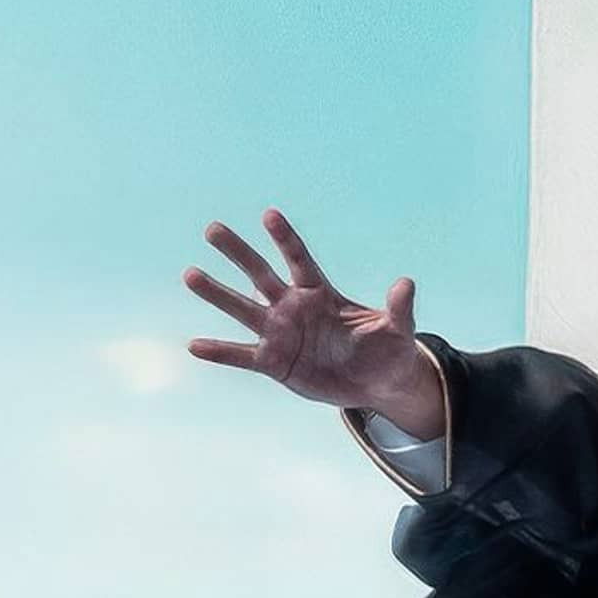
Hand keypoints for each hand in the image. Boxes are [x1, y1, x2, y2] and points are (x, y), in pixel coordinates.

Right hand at [185, 210, 443, 431]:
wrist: (376, 383)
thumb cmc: (388, 350)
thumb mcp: (398, 330)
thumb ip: (398, 307)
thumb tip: (407, 283)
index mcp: (320, 293)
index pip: (299, 259)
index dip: (285, 239)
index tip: (269, 214)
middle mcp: (293, 307)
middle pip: (261, 274)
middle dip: (238, 253)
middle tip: (213, 229)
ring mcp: (280, 333)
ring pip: (243, 309)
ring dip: (217, 293)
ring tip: (190, 274)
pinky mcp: (273, 362)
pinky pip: (241, 356)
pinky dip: (219, 352)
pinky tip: (194, 345)